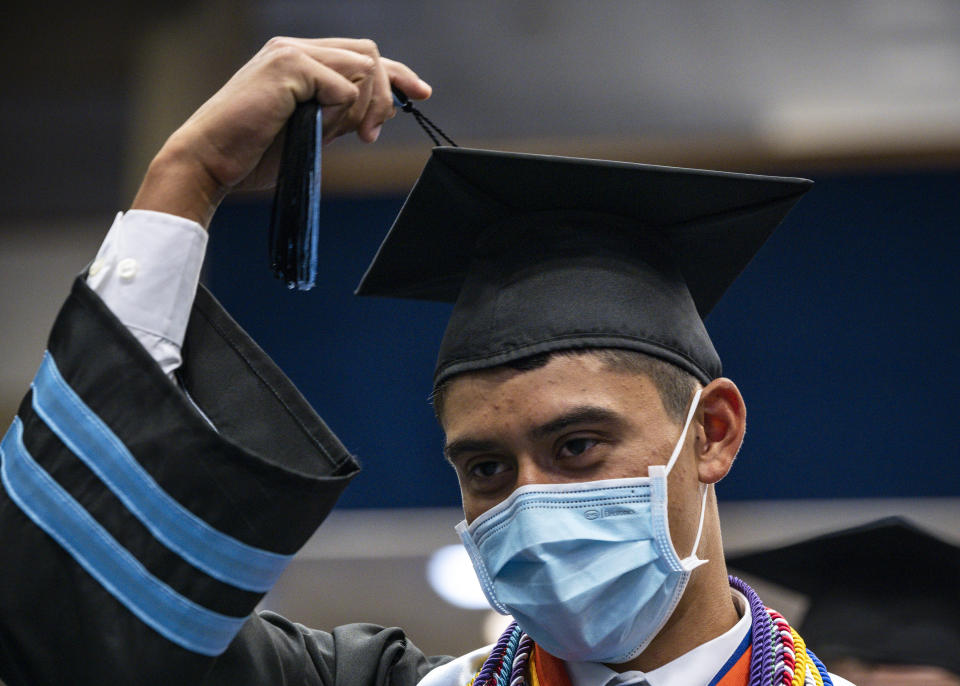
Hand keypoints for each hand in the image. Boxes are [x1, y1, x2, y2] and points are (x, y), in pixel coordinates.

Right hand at [131, 37, 430, 227]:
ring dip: (368, 106)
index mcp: (299, 62)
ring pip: (363, 66)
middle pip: (369, 54)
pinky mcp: (288, 66)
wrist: (211, 162)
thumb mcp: (309, 133)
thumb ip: (340, 117)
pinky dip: (342, 110)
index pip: (360, 56)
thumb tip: (378, 113)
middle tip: (372, 134)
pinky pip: (343, 86)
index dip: (397, 74)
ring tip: (353, 137)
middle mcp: (295, 48)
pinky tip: (322, 130)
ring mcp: (291, 53)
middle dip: (387, 94)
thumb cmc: (252, 155)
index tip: (421, 94)